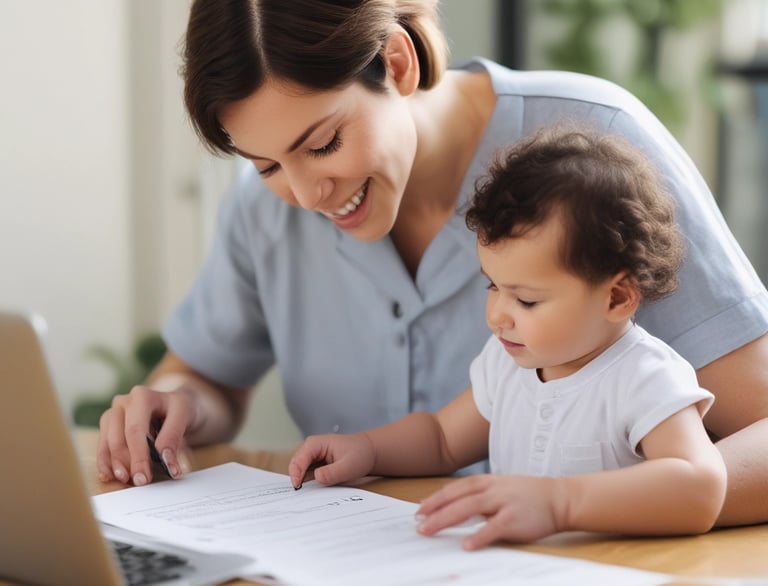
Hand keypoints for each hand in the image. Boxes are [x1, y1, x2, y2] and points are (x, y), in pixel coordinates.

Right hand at [97, 384, 196, 485]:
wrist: (175, 404)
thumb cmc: (179, 409)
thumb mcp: (185, 415)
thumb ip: (174, 437)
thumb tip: (166, 462)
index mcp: (142, 396)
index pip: (135, 430)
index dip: (138, 456)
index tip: (145, 477)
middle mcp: (123, 402)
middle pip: (119, 438)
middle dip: (128, 463)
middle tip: (139, 482)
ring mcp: (114, 413)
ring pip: (108, 443)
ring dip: (115, 464)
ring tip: (125, 479)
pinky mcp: (109, 425)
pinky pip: (103, 446)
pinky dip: (105, 462)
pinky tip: (109, 475)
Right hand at [288, 432, 376, 488]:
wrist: (369, 452)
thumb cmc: (360, 454)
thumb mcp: (348, 466)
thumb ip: (331, 473)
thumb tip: (316, 478)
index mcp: (316, 443)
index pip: (300, 458)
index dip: (296, 473)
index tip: (297, 487)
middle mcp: (311, 449)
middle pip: (296, 464)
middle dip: (295, 478)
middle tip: (297, 494)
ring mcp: (313, 457)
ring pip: (300, 471)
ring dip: (300, 481)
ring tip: (302, 495)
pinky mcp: (316, 466)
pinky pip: (307, 475)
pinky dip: (307, 483)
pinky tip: (310, 492)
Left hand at [415, 474, 567, 548]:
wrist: (559, 497)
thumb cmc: (528, 495)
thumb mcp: (501, 488)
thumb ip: (480, 495)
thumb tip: (455, 507)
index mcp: (488, 481)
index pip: (456, 488)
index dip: (436, 497)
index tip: (420, 509)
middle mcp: (493, 489)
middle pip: (457, 498)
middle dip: (434, 510)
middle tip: (418, 523)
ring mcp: (504, 502)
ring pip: (469, 508)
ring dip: (446, 519)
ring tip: (429, 530)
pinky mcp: (515, 518)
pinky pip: (494, 527)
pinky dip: (479, 535)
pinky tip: (466, 545)